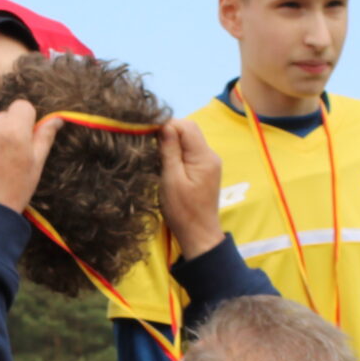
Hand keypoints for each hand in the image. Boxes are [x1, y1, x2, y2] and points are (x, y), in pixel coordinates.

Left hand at [0, 97, 60, 213]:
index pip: (22, 105)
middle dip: (9, 128)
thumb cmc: (16, 188)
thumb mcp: (37, 163)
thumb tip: (57, 119)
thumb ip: (45, 137)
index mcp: (15, 131)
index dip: (26, 119)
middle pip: (4, 115)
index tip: (25, 135)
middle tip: (11, 153)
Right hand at [158, 119, 225, 259]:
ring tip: (157, 156)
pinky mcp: (205, 170)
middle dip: (169, 133)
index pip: (186, 126)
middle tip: (151, 146)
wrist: (199, 234)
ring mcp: (209, 163)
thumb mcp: (171, 180)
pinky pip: (190, 152)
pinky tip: (166, 163)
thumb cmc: (183, 211)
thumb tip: (164, 126)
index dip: (167, 125)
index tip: (149, 135)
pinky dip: (177, 153)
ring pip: (189, 141)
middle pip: (189, 131)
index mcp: (204, 157)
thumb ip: (170, 151)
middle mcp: (210, 156)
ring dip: (172, 143)